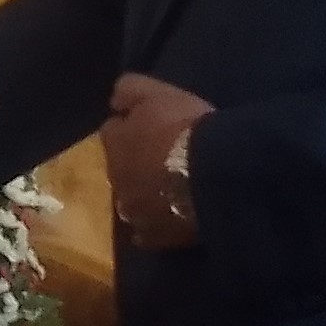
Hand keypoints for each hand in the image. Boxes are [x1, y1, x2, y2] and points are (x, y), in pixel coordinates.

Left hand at [103, 72, 211, 250]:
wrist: (212, 174)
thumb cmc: (185, 129)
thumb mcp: (157, 92)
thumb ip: (129, 90)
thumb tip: (114, 101)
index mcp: (113, 144)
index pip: (112, 132)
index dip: (132, 127)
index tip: (153, 126)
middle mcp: (115, 179)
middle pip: (121, 168)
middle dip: (136, 163)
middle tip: (165, 158)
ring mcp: (132, 211)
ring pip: (132, 200)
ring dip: (145, 193)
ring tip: (172, 189)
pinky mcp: (152, 236)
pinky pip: (149, 230)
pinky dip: (157, 223)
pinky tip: (173, 217)